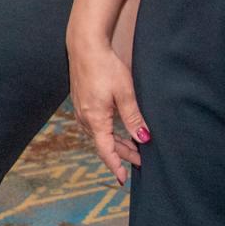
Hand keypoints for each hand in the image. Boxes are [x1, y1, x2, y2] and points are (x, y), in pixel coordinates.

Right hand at [68, 35, 147, 185]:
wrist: (85, 46)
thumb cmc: (105, 67)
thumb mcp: (125, 93)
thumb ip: (133, 118)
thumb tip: (143, 139)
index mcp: (95, 118)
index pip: (105, 150)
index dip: (115, 165)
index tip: (122, 179)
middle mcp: (84, 117)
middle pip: (103, 144)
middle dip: (121, 154)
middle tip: (140, 161)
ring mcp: (81, 109)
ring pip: (99, 134)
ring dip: (115, 143)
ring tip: (132, 147)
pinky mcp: (81, 102)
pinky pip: (94, 124)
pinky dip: (107, 132)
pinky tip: (117, 129)